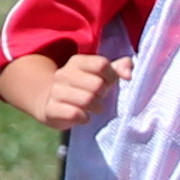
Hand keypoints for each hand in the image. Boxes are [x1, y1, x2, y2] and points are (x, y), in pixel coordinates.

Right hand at [10, 48, 125, 130]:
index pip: (101, 64)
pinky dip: (84, 118)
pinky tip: (83, 116)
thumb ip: (119, 68)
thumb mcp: (101, 75)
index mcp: (77, 62)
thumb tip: (129, 74)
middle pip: (97, 84)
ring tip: (93, 108)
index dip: (111, 76)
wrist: (51, 102)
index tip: (110, 83)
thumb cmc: (83, 88)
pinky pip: (75, 114)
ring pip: (87, 100)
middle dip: (103, 95)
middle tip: (99, 98)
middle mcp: (64, 73)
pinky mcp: (51, 109)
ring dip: (96, 107)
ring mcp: (56, 91)